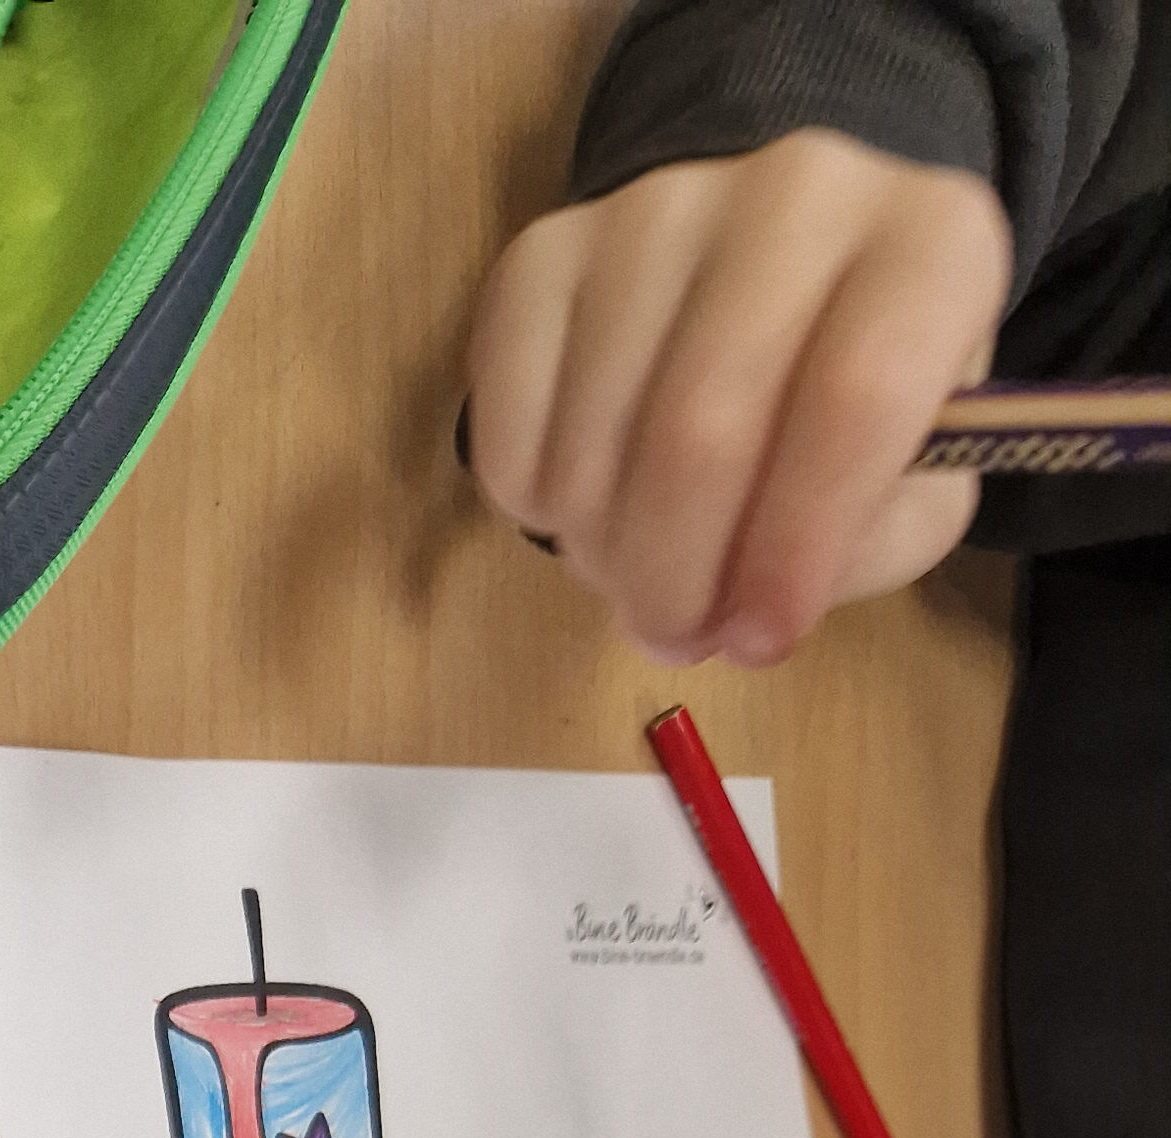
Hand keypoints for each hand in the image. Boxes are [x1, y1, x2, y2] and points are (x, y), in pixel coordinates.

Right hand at [469, 134, 1010, 663]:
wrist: (768, 279)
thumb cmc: (850, 406)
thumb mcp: (914, 483)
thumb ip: (863, 546)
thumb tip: (748, 610)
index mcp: (931, 241)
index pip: (854, 396)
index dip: (796, 544)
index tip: (761, 640)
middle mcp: (800, 190)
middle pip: (701, 426)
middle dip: (676, 576)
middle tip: (676, 637)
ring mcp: (660, 205)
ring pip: (597, 433)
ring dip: (602, 552)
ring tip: (637, 574)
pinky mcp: (551, 247)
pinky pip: (512, 416)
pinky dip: (535, 503)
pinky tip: (582, 505)